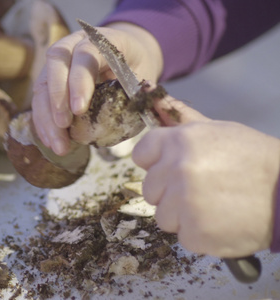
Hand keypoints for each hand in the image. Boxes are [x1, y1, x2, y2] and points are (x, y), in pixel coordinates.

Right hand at [31, 22, 162, 154]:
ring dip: (47, 117)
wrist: (126, 57)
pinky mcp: (49, 81)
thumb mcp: (143, 75)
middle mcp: (73, 45)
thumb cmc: (134, 67)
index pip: (85, 54)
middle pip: (56, 65)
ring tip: (58, 145)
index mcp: (100, 39)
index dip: (79, 81)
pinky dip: (43, 123)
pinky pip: (40, 101)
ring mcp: (57, 63)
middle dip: (57, 99)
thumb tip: (132, 118)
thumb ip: (137, 92)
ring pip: (43, 85)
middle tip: (64, 126)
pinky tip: (51, 141)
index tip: (79, 109)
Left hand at [132, 95, 279, 257]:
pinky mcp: (194, 232)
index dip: (156, 163)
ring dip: (183, 216)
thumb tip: (152, 94)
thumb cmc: (253, 159)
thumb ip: (180, 118)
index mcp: (179, 141)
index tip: (174, 169)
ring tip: (214, 206)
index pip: (141, 154)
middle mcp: (176, 170)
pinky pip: (182, 236)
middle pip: (150, 188)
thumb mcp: (218, 130)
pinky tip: (222, 222)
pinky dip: (200, 234)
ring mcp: (183, 203)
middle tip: (203, 189)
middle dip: (170, 192)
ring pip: (163, 215)